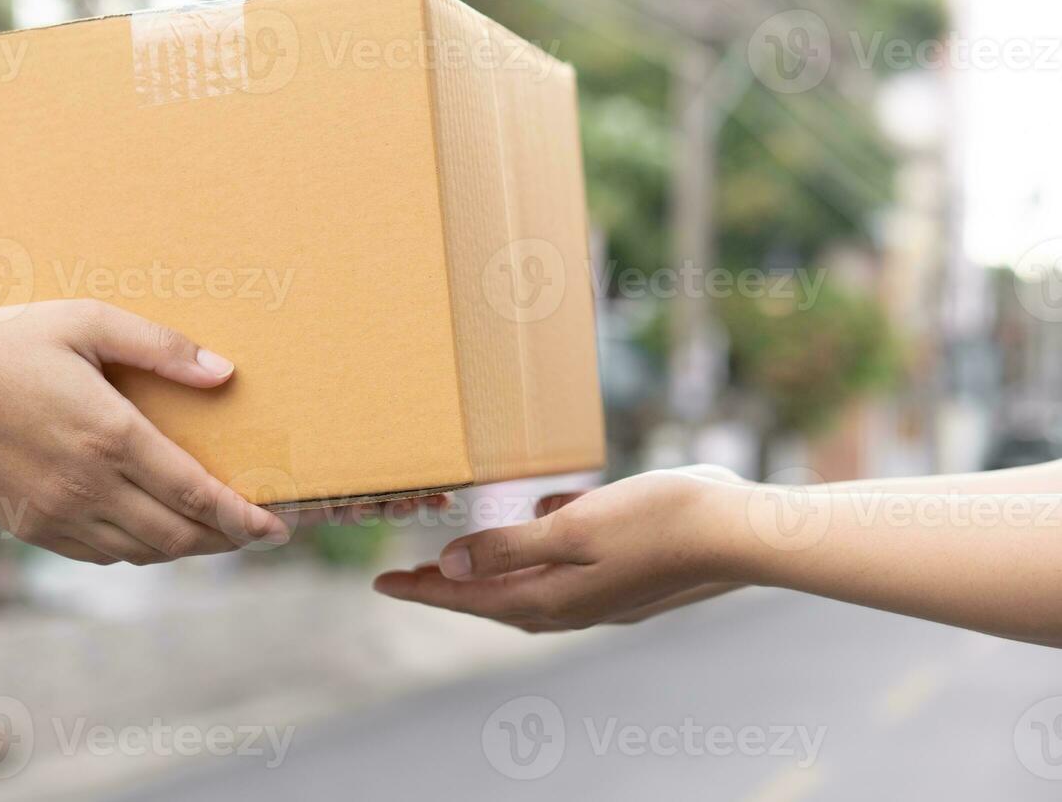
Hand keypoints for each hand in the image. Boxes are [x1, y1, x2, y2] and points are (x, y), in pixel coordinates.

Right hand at [0, 299, 288, 564]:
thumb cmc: (4, 346)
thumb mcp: (84, 321)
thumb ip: (159, 346)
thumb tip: (224, 373)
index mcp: (110, 435)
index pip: (196, 494)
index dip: (243, 517)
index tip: (277, 528)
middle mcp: (89, 486)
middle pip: (179, 535)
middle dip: (228, 540)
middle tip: (259, 533)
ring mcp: (60, 514)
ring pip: (145, 551)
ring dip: (189, 547)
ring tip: (219, 532)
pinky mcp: (35, 529)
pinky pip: (106, 554)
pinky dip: (143, 548)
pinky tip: (159, 529)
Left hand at [373, 468, 744, 631]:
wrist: (737, 531)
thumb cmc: (655, 521)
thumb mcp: (571, 530)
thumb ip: (507, 548)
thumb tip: (449, 566)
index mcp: (552, 597)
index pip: (469, 597)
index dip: (423, 589)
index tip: (381, 583)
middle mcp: (573, 603)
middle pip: (493, 598)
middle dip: (448, 587)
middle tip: (408, 577)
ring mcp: (602, 592)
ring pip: (530, 585)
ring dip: (493, 571)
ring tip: (463, 556)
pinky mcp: (625, 572)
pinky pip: (567, 564)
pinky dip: (542, 547)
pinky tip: (540, 515)